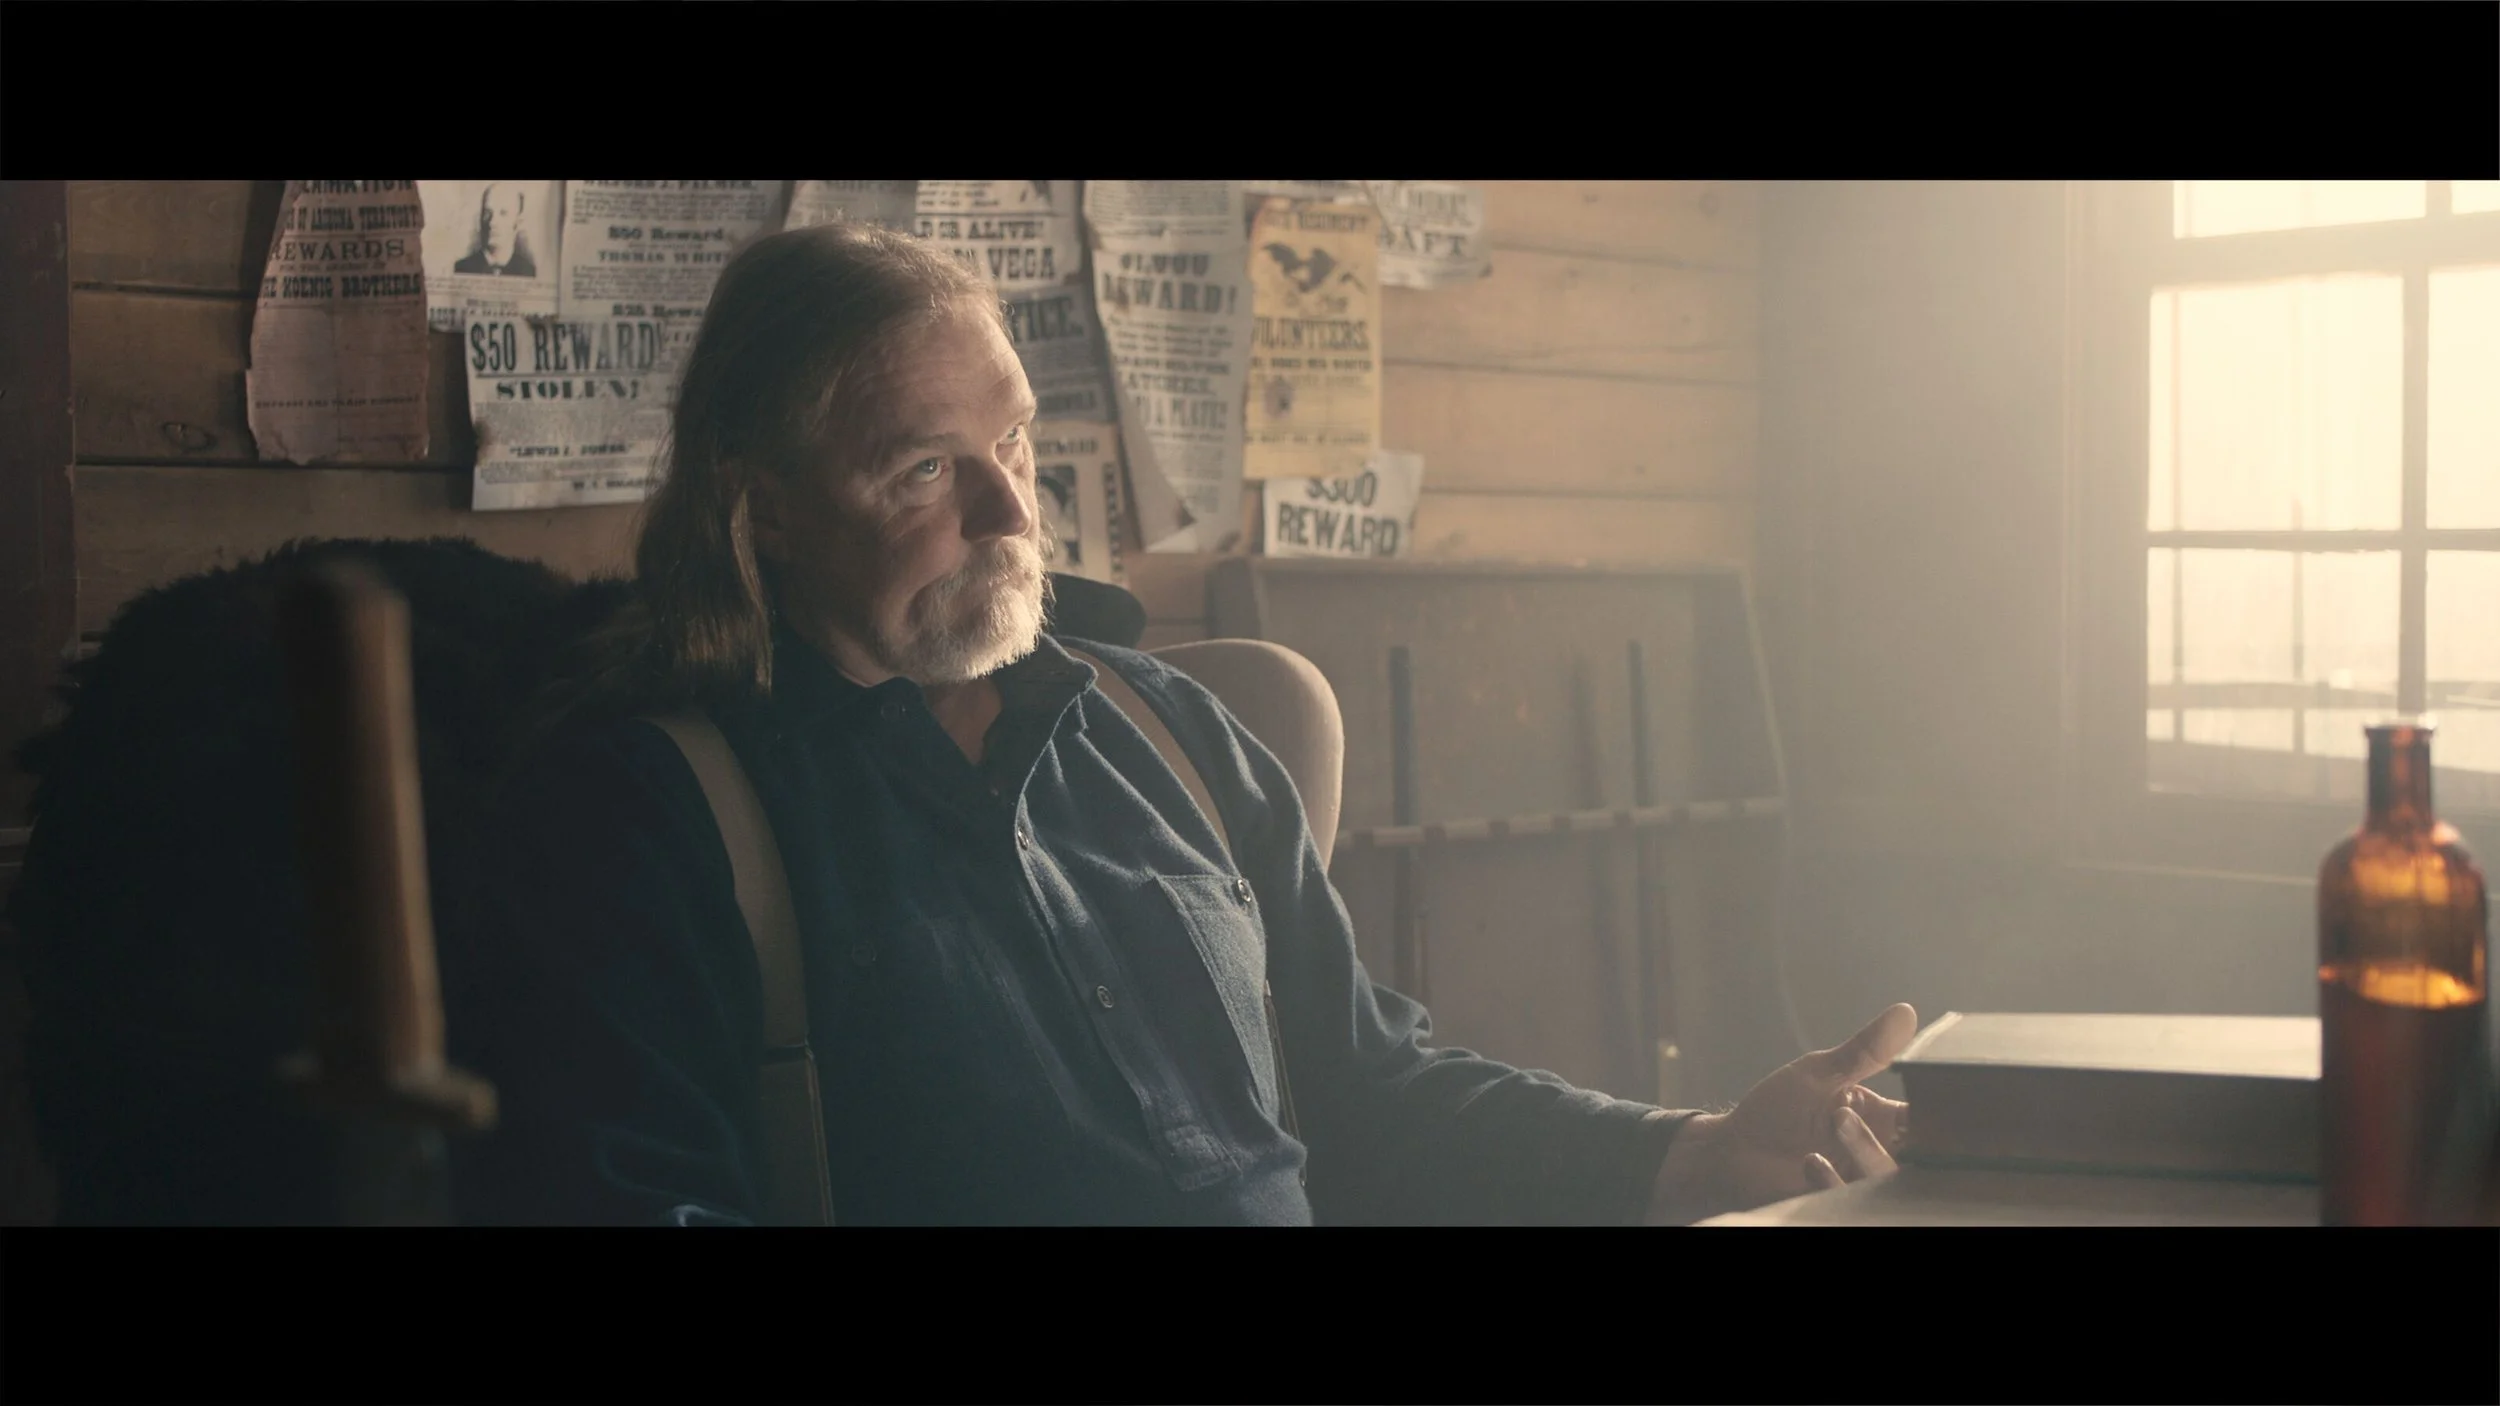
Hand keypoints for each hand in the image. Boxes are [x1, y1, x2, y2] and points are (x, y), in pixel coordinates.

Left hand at [1645, 1003, 1917, 1224]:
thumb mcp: (1821, 1073)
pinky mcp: (1835, 1202)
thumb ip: (1866, 1051)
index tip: (1934, 1101)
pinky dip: (1834, 1179)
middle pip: (1920, 1153)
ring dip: (1867, 1149)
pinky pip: (1852, 1197)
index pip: (1929, 1118)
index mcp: (1884, 1119)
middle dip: (1911, 1136)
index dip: (1939, 1113)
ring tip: (1836, 1120)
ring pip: (1889, 1175)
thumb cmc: (1779, 1108)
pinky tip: (1810, 1160)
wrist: (1735, 1149)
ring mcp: (1859, 1180)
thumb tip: (1905, 1012)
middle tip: (1881, 1110)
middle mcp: (1879, 1151)